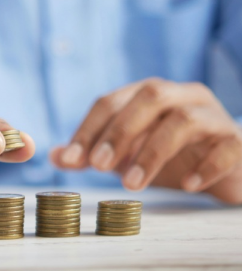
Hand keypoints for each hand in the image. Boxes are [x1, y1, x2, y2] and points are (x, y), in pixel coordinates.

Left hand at [51, 78, 241, 204]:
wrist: (223, 167)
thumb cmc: (169, 157)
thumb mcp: (126, 155)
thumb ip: (93, 153)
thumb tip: (55, 156)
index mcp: (148, 95)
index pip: (111, 101)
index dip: (89, 128)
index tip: (71, 159)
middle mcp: (180, 96)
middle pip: (149, 97)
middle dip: (120, 131)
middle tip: (98, 166)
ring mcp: (211, 115)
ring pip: (183, 120)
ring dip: (152, 152)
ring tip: (132, 185)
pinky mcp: (235, 140)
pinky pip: (224, 145)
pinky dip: (204, 165)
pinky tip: (187, 185)